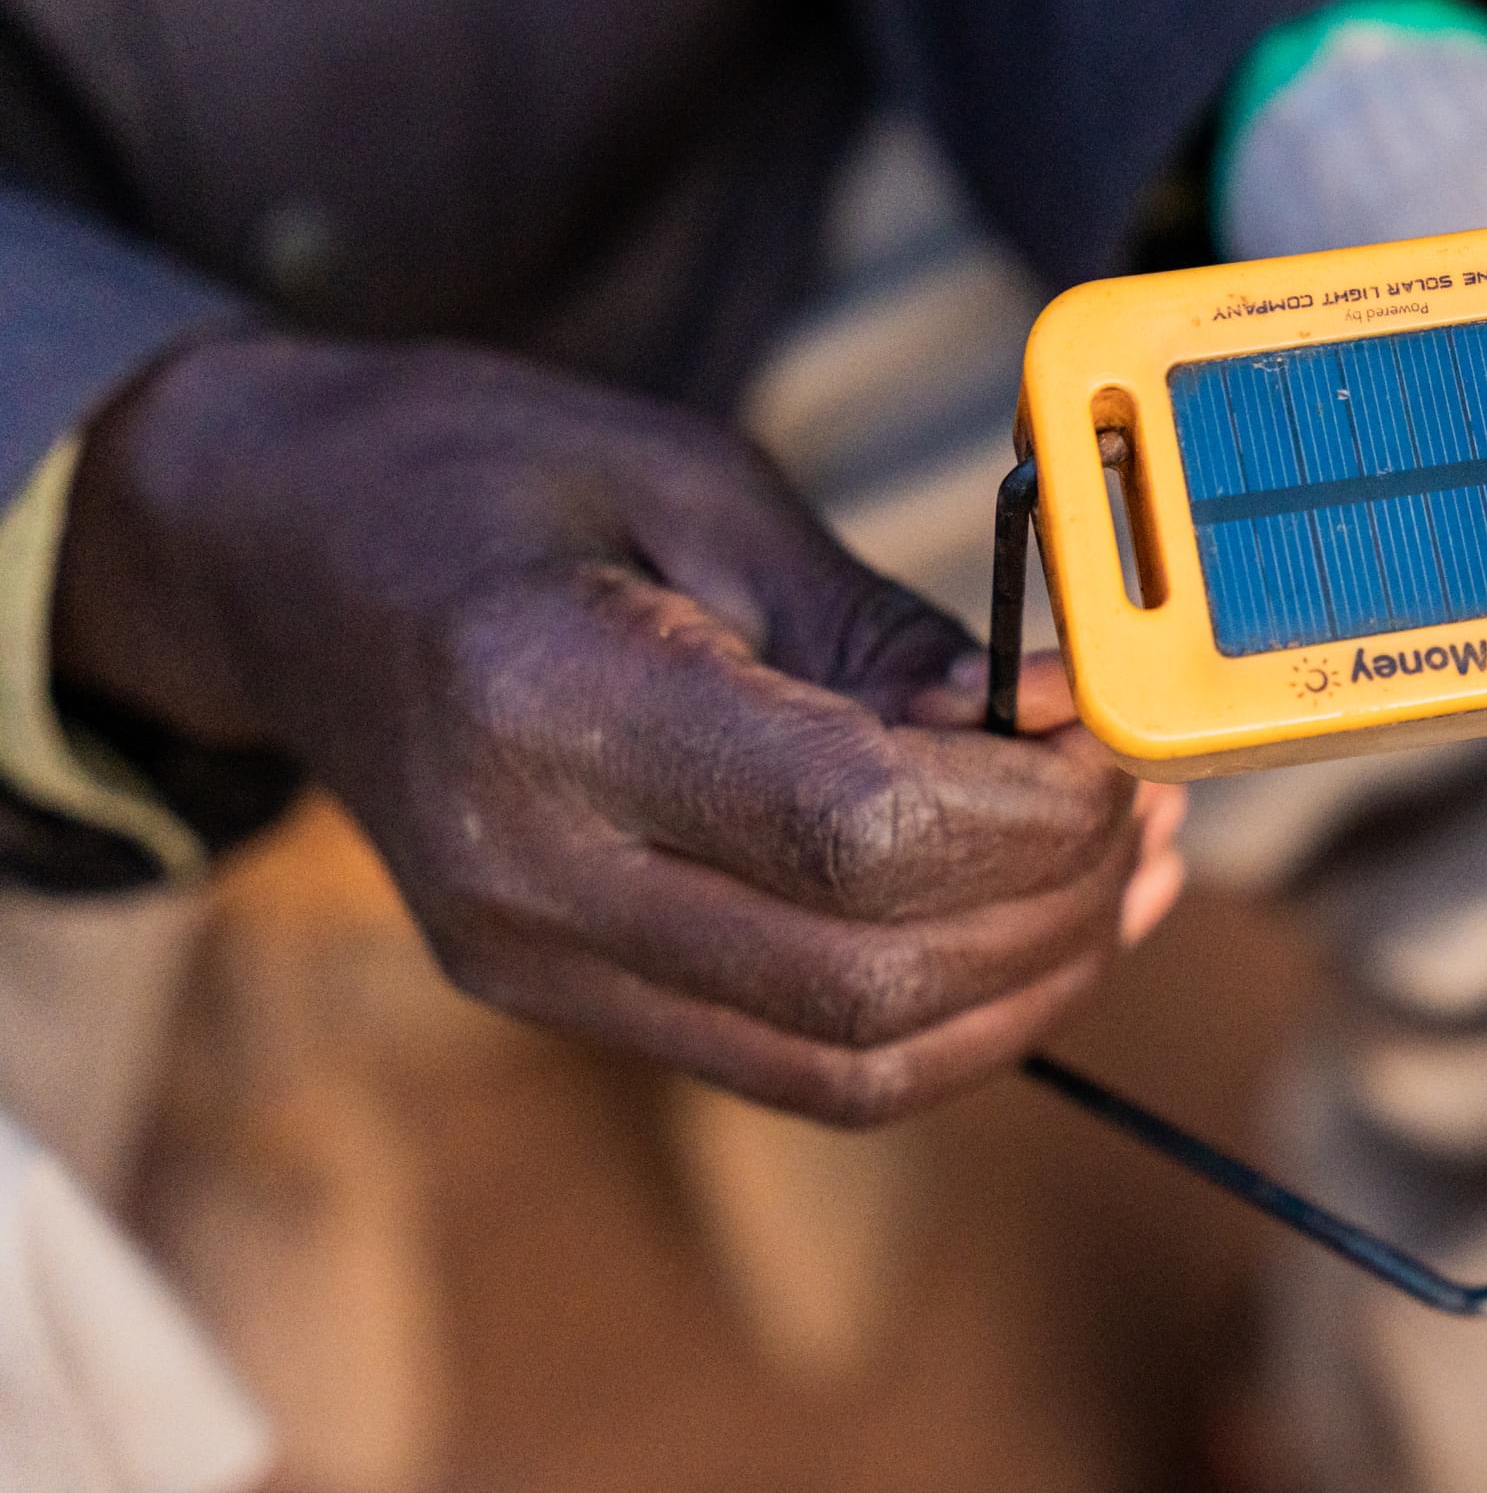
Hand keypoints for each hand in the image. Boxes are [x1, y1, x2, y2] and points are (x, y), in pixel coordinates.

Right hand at [54, 335, 1183, 1123]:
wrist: (284, 557)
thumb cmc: (492, 477)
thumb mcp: (698, 482)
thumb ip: (879, 629)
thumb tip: (1056, 726)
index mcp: (544, 697)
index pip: (856, 831)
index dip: (1033, 808)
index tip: (1117, 736)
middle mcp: (526, 869)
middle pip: (872, 977)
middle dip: (1058, 904)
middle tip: (1146, 802)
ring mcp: (535, 959)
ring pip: (852, 1060)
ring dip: (1027, 985)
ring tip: (1123, 869)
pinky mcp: (564, 995)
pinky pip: (801, 1064)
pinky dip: (945, 1018)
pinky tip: (1028, 922)